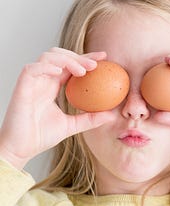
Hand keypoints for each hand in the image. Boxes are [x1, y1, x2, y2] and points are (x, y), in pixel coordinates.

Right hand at [0, 47, 113, 169]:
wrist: (20, 150)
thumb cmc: (41, 137)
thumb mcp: (72, 125)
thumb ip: (90, 118)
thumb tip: (112, 115)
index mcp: (53, 86)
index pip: (71, 65)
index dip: (86, 58)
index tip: (104, 58)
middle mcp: (43, 80)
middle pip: (61, 55)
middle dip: (79, 56)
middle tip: (96, 64)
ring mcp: (32, 82)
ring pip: (48, 57)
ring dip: (66, 59)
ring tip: (82, 71)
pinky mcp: (22, 86)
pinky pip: (32, 68)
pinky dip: (46, 66)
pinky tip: (60, 70)